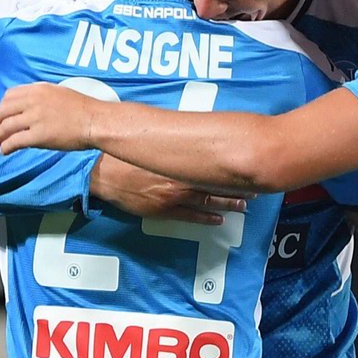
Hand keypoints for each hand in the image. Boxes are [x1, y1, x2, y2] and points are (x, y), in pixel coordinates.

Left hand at [0, 83, 94, 154]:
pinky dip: (6, 147)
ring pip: (6, 126)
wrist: (96, 121)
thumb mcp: (60, 94)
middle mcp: (34, 100)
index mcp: (39, 89)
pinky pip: (15, 141)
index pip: (9, 95)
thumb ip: (42, 98)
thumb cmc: (84, 109)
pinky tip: (4, 151)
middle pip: (3, 110)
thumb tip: (30, 108)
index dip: (0, 107)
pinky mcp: (39, 135)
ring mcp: (36, 117)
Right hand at [91, 155, 248, 225]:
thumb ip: (175, 143)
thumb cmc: (126, 154)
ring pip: (208, 201)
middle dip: (236, 188)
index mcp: (179, 161)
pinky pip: (190, 216)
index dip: (233, 169)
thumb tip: (195, 137)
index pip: (214, 165)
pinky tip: (219, 220)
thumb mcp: (153, 142)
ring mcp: (173, 197)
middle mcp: (180, 179)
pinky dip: (206, 218)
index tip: (249, 170)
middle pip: (216, 184)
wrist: (102, 173)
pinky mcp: (163, 210)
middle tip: (255, 190)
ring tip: (244, 206)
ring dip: (227, 204)